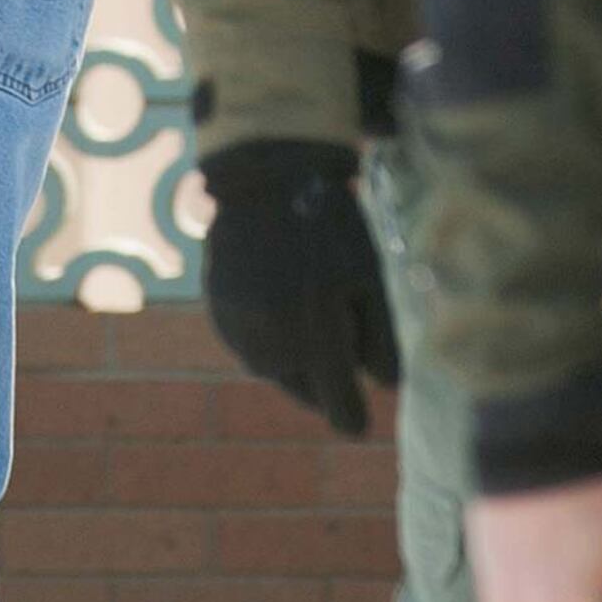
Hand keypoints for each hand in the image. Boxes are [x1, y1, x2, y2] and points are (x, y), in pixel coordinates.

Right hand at [197, 136, 402, 436]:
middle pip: (305, 392)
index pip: (340, 411)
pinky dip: (264, 333)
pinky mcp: (217, 316)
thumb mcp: (371, 280)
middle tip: (334, 321)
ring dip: (291, 354)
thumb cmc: (331, 231)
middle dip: (321, 374)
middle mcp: (273, 346)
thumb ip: (382, 342)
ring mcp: (239, 332)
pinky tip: (276, 292)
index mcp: (319, 339)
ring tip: (303, 300)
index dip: (353, 416)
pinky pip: (246, 345)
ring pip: (273, 369)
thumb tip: (384, 389)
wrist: (265, 183)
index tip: (359, 418)